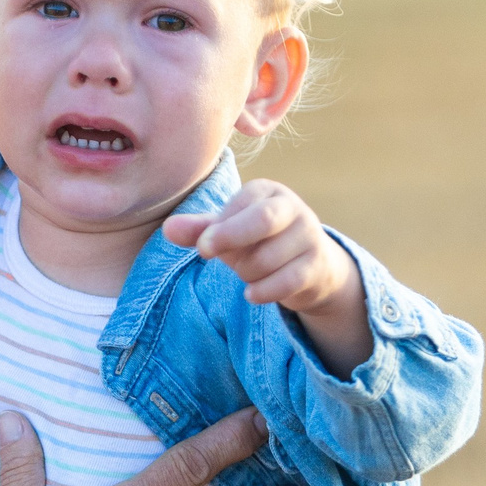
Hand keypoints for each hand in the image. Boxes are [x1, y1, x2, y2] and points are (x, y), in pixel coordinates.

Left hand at [163, 181, 372, 375]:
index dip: (219, 227)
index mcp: (267, 192)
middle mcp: (293, 208)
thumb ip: (199, 230)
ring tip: (246, 272)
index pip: (241, 204)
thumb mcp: (228, 234)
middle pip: (263, 220)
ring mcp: (309, 236)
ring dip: (246, 273)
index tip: (203, 248)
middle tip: (206, 253)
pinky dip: (263, 291)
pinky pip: (286, 281)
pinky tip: (251, 293)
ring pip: (268, 259)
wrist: (309, 268)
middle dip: (230, 238)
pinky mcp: (317, 265)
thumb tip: (168, 229)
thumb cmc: (259, 243)